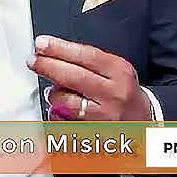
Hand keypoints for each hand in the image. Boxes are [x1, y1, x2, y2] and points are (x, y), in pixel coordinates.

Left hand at [27, 35, 151, 120]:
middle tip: (33, 61)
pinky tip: (57, 108)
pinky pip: (66, 121)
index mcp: (119, 72)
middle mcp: (114, 93)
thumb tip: (53, 52)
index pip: (86, 55)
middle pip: (74, 77)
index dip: (59, 48)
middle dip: (48, 66)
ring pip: (67, 101)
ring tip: (52, 90)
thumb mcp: (115, 68)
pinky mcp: (95, 132)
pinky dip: (56, 113)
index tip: (41, 43)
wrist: (143, 122)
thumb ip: (88, 60)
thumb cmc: (123, 91)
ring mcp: (105, 116)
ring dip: (53, 93)